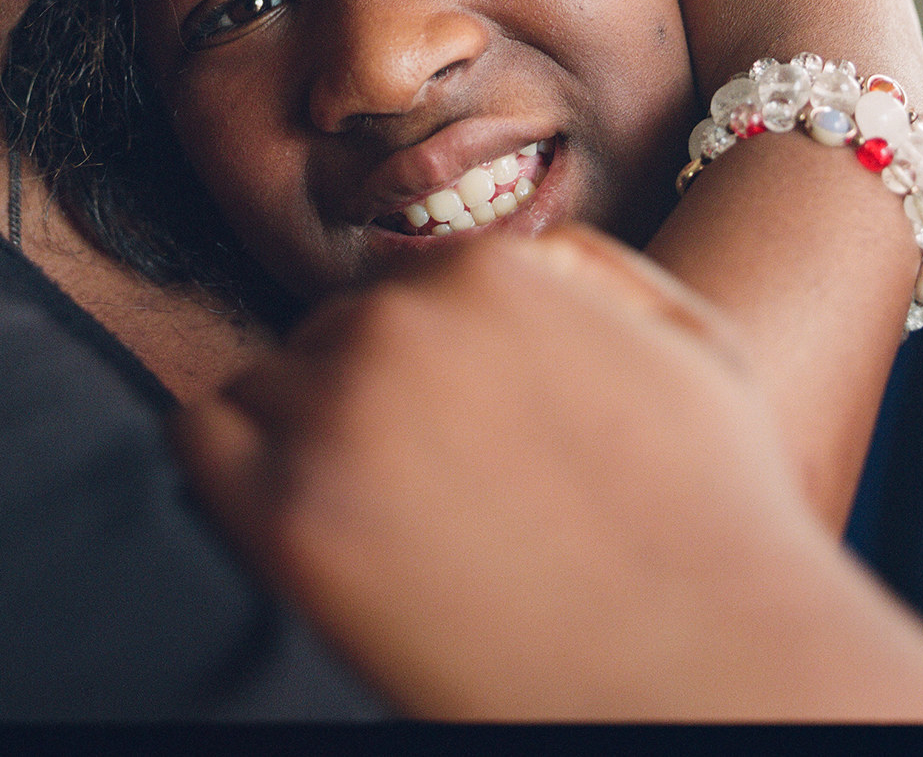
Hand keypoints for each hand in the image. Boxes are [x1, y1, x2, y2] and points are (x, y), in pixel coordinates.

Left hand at [172, 226, 922, 720]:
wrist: (713, 670)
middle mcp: (400, 318)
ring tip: (385, 521)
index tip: (457, 440)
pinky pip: (201, 442)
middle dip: (370, 402)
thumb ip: (592, 270)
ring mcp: (339, 410)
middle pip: (333, 338)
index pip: (403, 295)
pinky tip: (297, 523)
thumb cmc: (721, 520)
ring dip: (306, 437)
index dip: (427, 374)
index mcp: (487, 268)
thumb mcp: (692, 342)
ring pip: (269, 386)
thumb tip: (518, 253)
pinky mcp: (288, 513)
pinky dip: (231, 471)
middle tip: (432, 494)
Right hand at [666, 0, 922, 120]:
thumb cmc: (759, 28)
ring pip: (813, 10)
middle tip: (714, 27)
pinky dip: (806, 71)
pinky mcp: (900, 82)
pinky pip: (834, 59)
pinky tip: (782, 100)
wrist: (827, 144)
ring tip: (746, 70)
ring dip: (779, 30)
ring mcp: (894, 21)